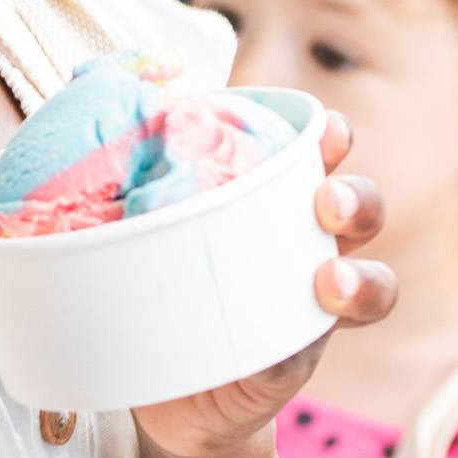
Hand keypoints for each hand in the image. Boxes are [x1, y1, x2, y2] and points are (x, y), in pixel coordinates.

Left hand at [130, 110, 393, 457]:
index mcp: (275, 195)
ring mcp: (308, 306)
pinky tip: (292, 345)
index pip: (322, 154)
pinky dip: (308, 346)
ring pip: (372, 285)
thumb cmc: (147, 271)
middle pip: (363, 210)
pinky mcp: (290, 362)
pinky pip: (315, 353)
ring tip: (330, 281)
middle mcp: (305, 244)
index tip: (324, 126)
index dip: (334, 136)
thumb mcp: (133, 211)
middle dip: (356, 198)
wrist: (150, 379)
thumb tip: (84, 78)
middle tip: (325, 200)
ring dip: (362, 280)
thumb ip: (121, 153)